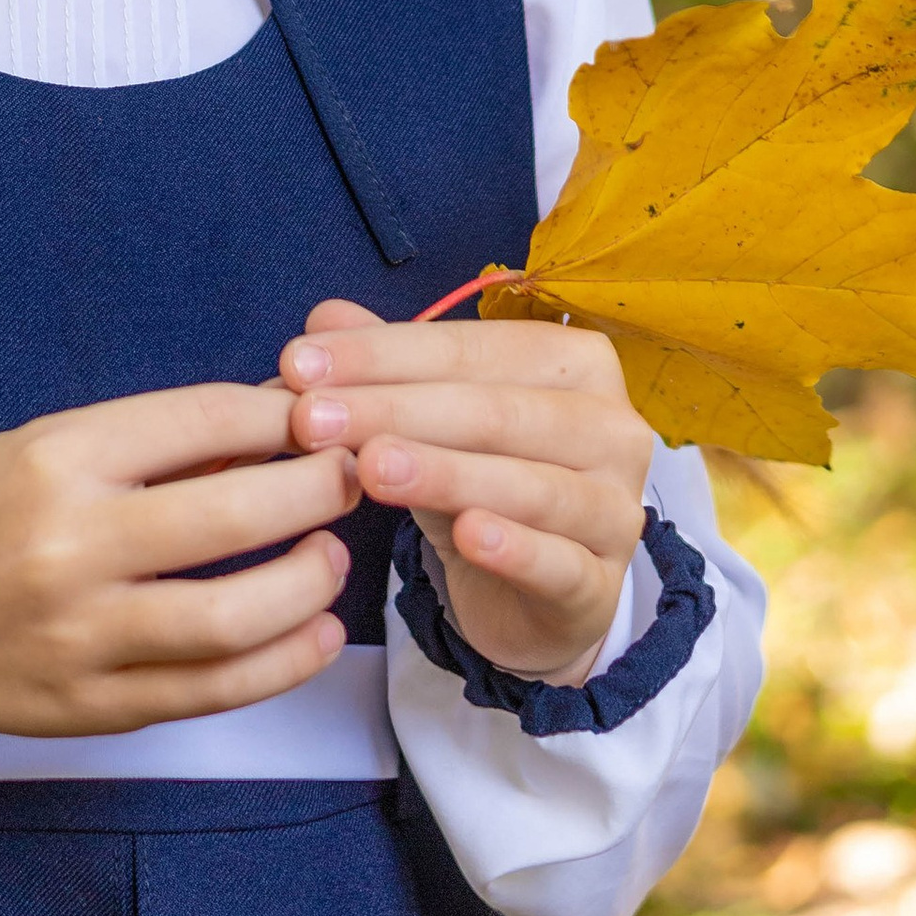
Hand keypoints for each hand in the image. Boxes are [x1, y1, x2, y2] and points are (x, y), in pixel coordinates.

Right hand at [0, 383, 361, 762]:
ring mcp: (83, 639)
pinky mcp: (95, 708)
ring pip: (235, 617)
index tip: (328, 412)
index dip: (286, 414)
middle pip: (235, 515)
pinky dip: (284, 662)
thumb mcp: (41, 447)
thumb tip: (280, 418)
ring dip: (310, 580)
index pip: (203, 421)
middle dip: (320, 487)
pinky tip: (315, 632)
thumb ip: (153, 442)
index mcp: (55, 461)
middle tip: (357, 474)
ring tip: (332, 555)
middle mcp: (69, 548)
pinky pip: (213, 691)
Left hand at [279, 299, 652, 686]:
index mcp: (576, 364)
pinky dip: (515, 547)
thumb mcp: (430, 421)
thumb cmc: (483, 484)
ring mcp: (616, 508)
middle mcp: (611, 427)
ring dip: (445, 473)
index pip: (471, 348)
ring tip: (372, 466)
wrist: (531, 596)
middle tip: (311, 418)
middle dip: (395, 409)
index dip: (382, 353)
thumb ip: (387, 368)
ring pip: (529, 484)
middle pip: (496, 411)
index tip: (299, 364)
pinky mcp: (602, 585)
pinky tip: (467, 537)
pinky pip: (560, 562)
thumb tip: (323, 319)